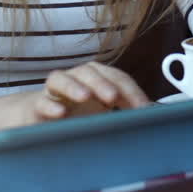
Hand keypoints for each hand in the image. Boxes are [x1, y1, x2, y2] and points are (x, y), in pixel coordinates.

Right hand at [16, 62, 149, 125]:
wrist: (37, 119)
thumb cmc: (77, 114)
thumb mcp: (103, 114)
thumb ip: (126, 113)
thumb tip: (156, 118)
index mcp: (96, 79)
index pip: (116, 77)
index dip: (130, 90)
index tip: (143, 107)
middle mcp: (75, 79)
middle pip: (89, 72)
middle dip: (103, 83)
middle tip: (114, 97)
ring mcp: (54, 91)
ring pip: (61, 79)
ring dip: (75, 87)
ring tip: (85, 97)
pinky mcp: (36, 106)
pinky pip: (41, 101)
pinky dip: (50, 105)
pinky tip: (60, 113)